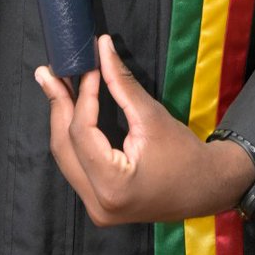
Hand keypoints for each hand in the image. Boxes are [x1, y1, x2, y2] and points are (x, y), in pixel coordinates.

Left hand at [35, 35, 254, 225]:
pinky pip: (75, 164)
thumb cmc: (184, 153)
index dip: (82, 95)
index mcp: (111, 186)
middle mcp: (96, 204)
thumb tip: (101, 46)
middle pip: (64, 146)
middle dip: (57, 104)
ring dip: (61, 118)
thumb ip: (121, 82)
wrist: (206, 188)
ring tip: (54, 85)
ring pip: (65, 156)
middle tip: (47, 72)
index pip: (82, 133)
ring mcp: (95, 208)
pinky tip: (68, 110)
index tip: (88, 66)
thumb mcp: (152, 115)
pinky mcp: (97, 203)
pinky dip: (72, 135)